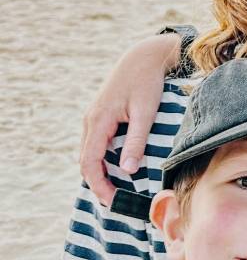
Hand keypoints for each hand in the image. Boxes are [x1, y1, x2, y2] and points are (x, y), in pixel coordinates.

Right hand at [80, 33, 182, 205]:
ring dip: (99, 173)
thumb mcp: (146, 113)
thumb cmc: (147, 82)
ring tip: (117, 191)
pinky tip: (117, 169)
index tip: (112, 201)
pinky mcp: (102, 116)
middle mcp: (91, 121)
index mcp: (99, 121)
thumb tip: (128, 170)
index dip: (98, 185)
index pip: (90, 163)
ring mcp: (94, 118)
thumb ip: (136, 141)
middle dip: (98, 184)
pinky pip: (96, 144)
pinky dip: (102, 160)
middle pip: (86, 161)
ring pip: (90, 153)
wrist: (143, 57)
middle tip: (116, 202)